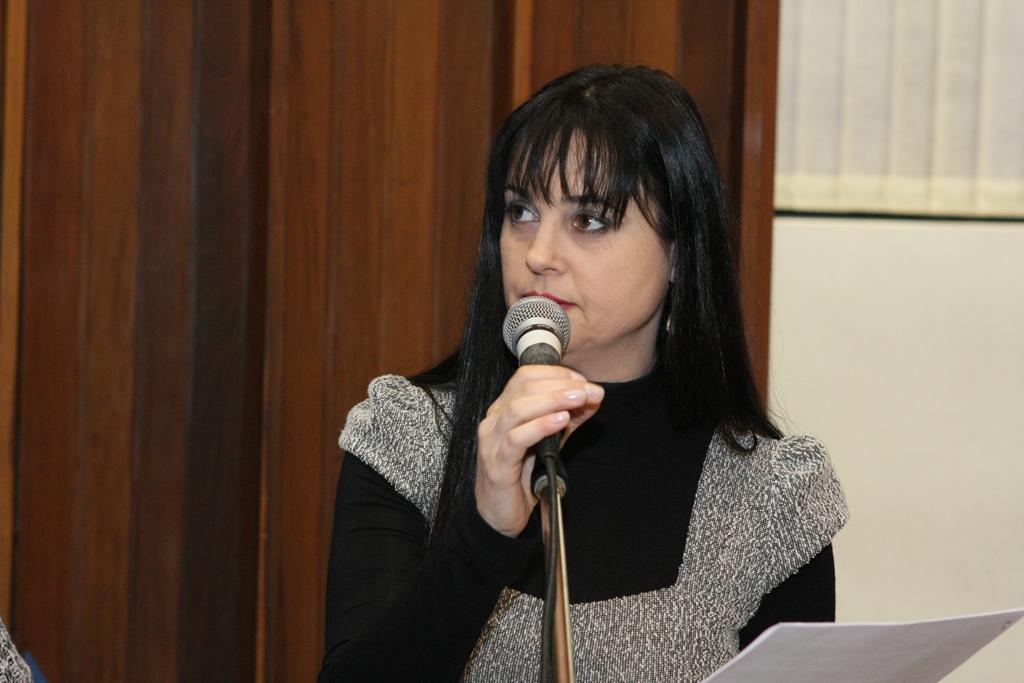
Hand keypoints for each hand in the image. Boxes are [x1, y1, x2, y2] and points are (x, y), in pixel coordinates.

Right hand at [474, 365, 603, 536]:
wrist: (499, 513)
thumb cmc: (522, 474)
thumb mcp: (550, 439)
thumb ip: (570, 416)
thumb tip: (593, 396)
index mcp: (504, 408)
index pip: (526, 376)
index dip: (556, 374)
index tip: (582, 381)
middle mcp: (495, 419)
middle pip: (523, 387)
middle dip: (560, 385)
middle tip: (587, 390)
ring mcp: (493, 440)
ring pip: (518, 408)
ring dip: (552, 400)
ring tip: (578, 399)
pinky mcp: (497, 462)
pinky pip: (517, 439)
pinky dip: (541, 426)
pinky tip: (561, 422)